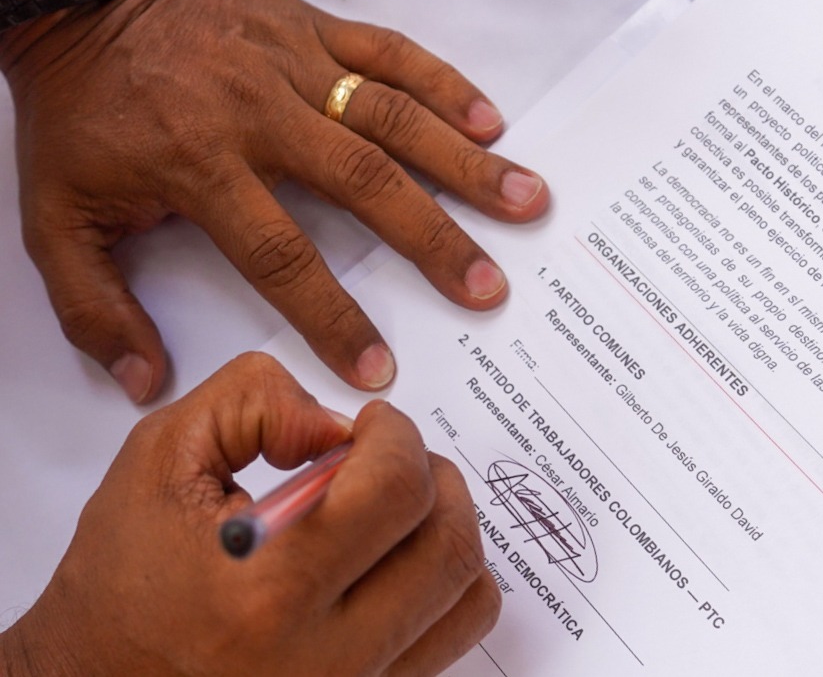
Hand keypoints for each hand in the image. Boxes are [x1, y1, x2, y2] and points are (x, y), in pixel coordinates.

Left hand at [0, 0, 548, 402]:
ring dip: (465, 164)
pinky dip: (443, 84)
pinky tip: (491, 120)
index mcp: (203, 167)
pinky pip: (388, 52)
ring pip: (394, 118)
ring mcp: (294, 66)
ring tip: (525, 201)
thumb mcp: (56, 214)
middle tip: (488, 287)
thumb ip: (93, 305)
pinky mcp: (311, 28)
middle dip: (434, 242)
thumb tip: (142, 380)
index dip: (334, 316)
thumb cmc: (78, 103)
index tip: (377, 365)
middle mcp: (262, 117)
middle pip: (365, 186)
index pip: (282, 255)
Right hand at [0, 353, 498, 675]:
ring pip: (468, 597)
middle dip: (433, 476)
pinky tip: (395, 560)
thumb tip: (339, 425)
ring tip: (396, 507)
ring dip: (448, 529)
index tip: (370, 427)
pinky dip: (444, 586)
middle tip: (389, 460)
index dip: (395, 436)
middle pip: (449, 544)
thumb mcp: (162, 459)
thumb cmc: (122, 585)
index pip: (395, 493)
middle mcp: (325, 659)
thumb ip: (254, 404)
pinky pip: (453, 640)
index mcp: (269, 592)